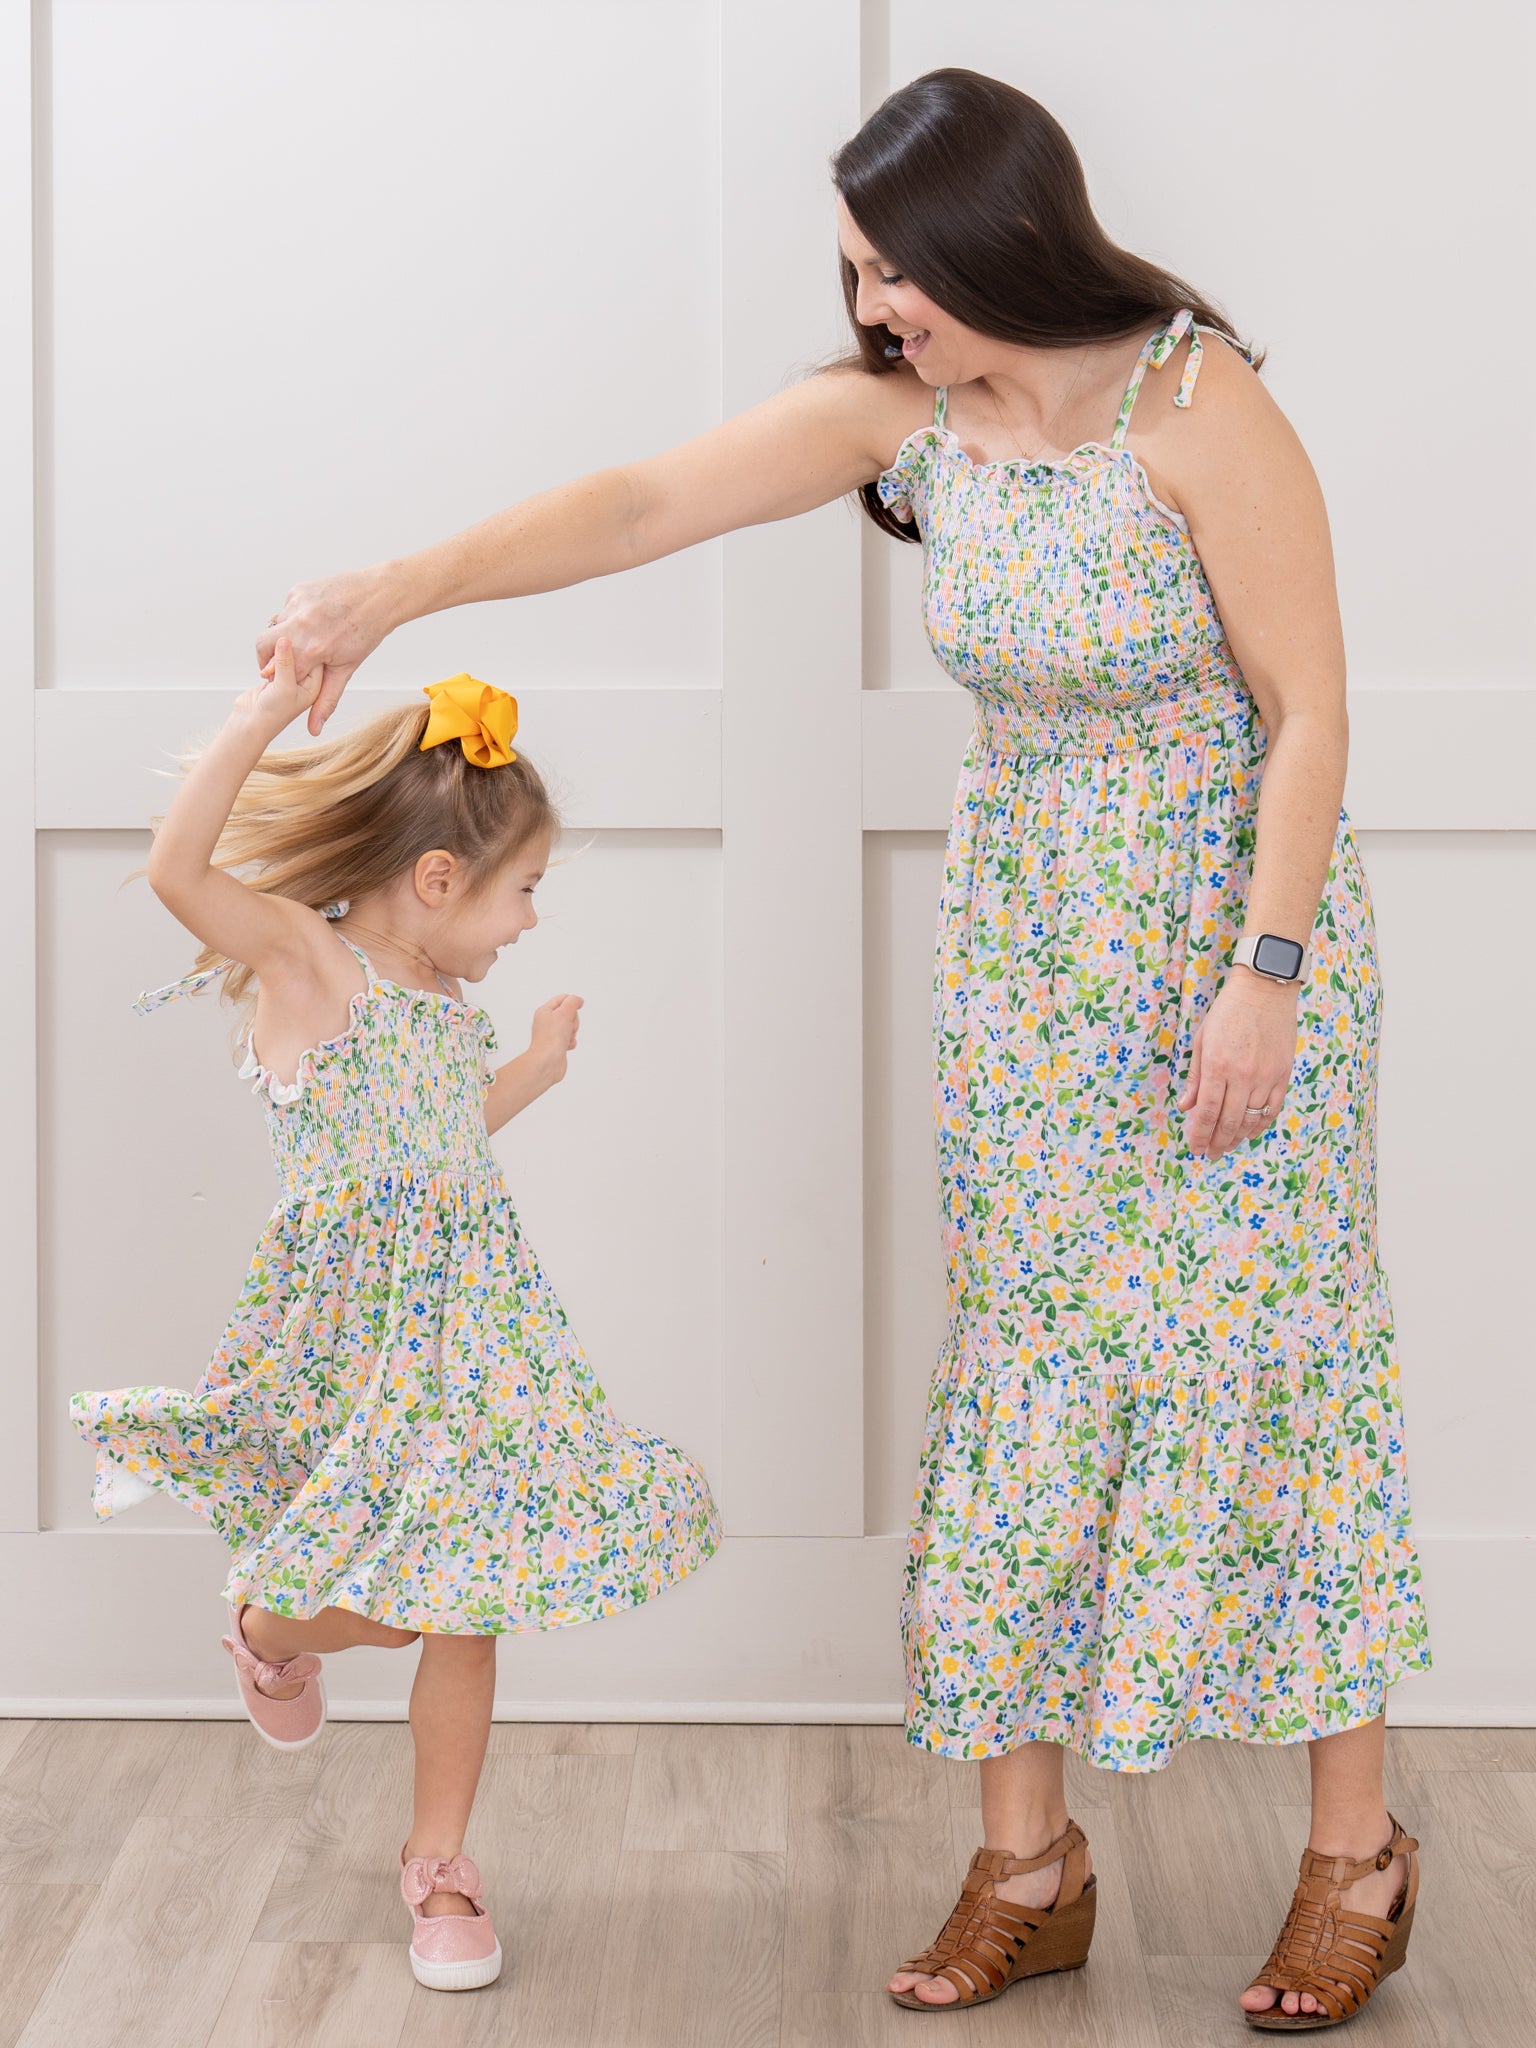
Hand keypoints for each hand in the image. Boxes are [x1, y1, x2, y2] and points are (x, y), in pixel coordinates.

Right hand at [231, 637, 322, 739]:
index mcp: (314, 685)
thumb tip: (285, 641)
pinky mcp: (273, 674)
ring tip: (272, 646)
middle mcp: (303, 680)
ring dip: (278, 648)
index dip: (307, 645)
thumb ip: (286, 663)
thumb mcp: (284, 687)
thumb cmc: (272, 713)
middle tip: (282, 635)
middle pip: (303, 653)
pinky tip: (264, 651)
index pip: (316, 658)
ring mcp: (288, 676)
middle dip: (292, 645)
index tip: (298, 631)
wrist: (250, 724)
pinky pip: (274, 656)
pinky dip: (269, 653)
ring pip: (287, 654)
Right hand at [254, 565, 399, 735]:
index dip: (277, 677)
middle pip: (263, 645)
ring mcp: (298, 604)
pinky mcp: (298, 590)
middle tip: (282, 661)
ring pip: (275, 626)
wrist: (379, 596)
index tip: (282, 678)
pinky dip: (295, 617)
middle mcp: (301, 624)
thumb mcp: (346, 670)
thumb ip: (325, 699)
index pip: (274, 671)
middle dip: (267, 656)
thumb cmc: (366, 633)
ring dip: (286, 635)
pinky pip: (286, 608)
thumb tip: (314, 729)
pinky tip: (315, 619)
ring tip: (309, 637)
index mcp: (312, 649)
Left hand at [528, 993, 582, 1084]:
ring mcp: (552, 1033)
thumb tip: (577, 999)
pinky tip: (565, 1046)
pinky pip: (570, 1039)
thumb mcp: (564, 1013)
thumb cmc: (550, 1039)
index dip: (572, 1002)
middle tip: (567, 1027)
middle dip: (573, 1020)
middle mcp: (547, 1022)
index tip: (577, 1007)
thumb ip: (573, 1002)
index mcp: (545, 1011)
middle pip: (569, 1013)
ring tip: (565, 1038)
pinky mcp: (557, 1044)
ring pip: (571, 1027)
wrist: (547, 1061)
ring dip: (572, 1033)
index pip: (562, 999)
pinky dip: (571, 1042)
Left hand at [1177, 969, 1297, 1160]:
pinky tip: (1250, 1132)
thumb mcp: (1202, 1040)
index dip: (1200, 1135)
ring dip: (1237, 1138)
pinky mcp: (1283, 1075)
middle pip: (1228, 1122)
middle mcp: (1242, 1076)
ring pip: (1251, 1120)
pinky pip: (1272, 1109)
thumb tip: (1187, 1107)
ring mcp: (1265, 1077)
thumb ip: (1195, 1077)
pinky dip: (1260, 1125)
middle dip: (1217, 1143)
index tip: (1195, 1148)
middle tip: (1209, 1154)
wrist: (1264, 991)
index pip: (1207, 1113)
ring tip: (1227, 1146)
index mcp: (1217, 1066)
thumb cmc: (1227, 1012)